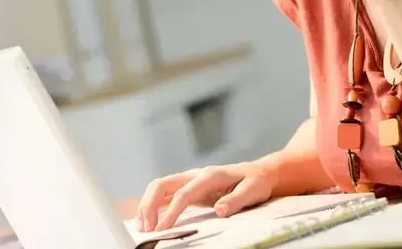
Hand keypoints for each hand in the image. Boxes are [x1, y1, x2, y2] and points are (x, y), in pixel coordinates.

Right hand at [134, 162, 276, 231]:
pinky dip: (154, 205)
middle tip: (146, 228)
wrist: (258, 173)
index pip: (183, 194)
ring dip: (147, 204)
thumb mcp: (252, 191)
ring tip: (143, 226)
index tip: (162, 228)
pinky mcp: (189, 188)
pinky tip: (149, 219)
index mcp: (209, 175)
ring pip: (160, 187)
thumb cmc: (255, 182)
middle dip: (148, 205)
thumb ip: (235, 200)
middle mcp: (195, 175)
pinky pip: (165, 194)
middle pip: (162, 184)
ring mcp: (190, 180)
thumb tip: (220, 210)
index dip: (170, 211)